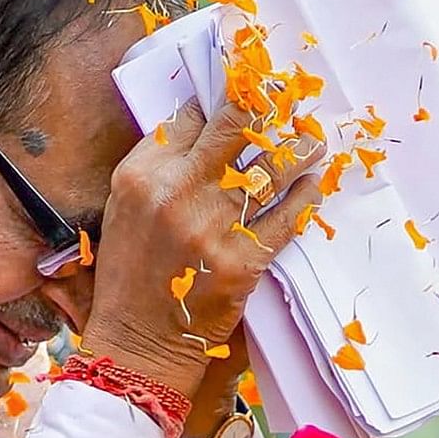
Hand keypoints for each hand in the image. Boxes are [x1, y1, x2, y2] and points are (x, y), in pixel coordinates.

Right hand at [81, 99, 326, 406]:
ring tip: (313, 142)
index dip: (219, 103)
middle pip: (234, 126)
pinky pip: (287, 217)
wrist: (138, 341)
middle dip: (266, 106)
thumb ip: (158, 167)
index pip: (190, 118)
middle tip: (288, 102)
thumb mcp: (124, 209)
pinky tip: (314, 185)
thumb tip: (198, 124)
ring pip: (271, 168)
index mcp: (142, 175)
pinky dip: (305, 197)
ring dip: (299, 149)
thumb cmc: (130, 275)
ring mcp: (214, 226)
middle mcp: (178, 192)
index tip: (244, 95)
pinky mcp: (244, 260)